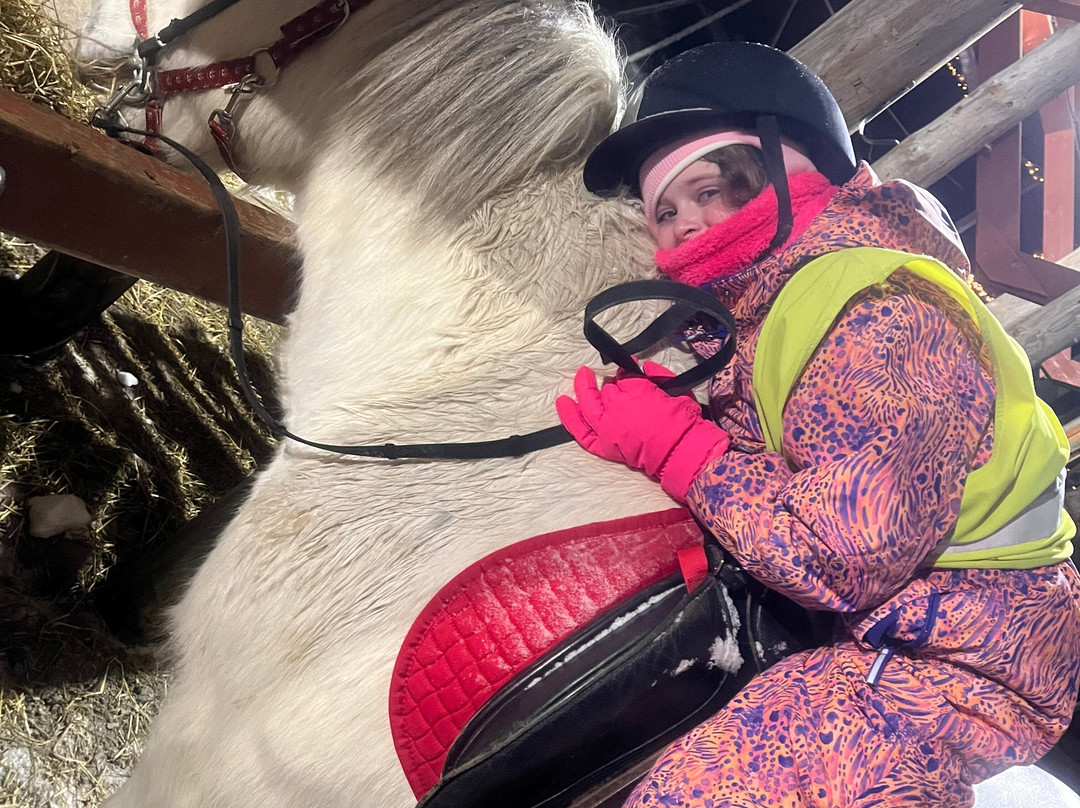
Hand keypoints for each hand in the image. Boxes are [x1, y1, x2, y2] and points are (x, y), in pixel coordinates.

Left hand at [556, 361, 729, 501]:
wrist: (682, 452)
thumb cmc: (683, 420)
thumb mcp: (674, 389)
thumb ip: (657, 375)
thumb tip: (643, 367)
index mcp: (635, 392)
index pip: (623, 377)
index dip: (627, 374)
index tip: (631, 371)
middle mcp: (616, 409)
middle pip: (605, 390)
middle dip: (609, 383)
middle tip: (608, 375)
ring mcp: (607, 429)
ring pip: (588, 407)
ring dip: (582, 391)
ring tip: (581, 378)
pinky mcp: (605, 446)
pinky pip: (582, 434)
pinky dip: (570, 419)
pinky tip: (563, 404)